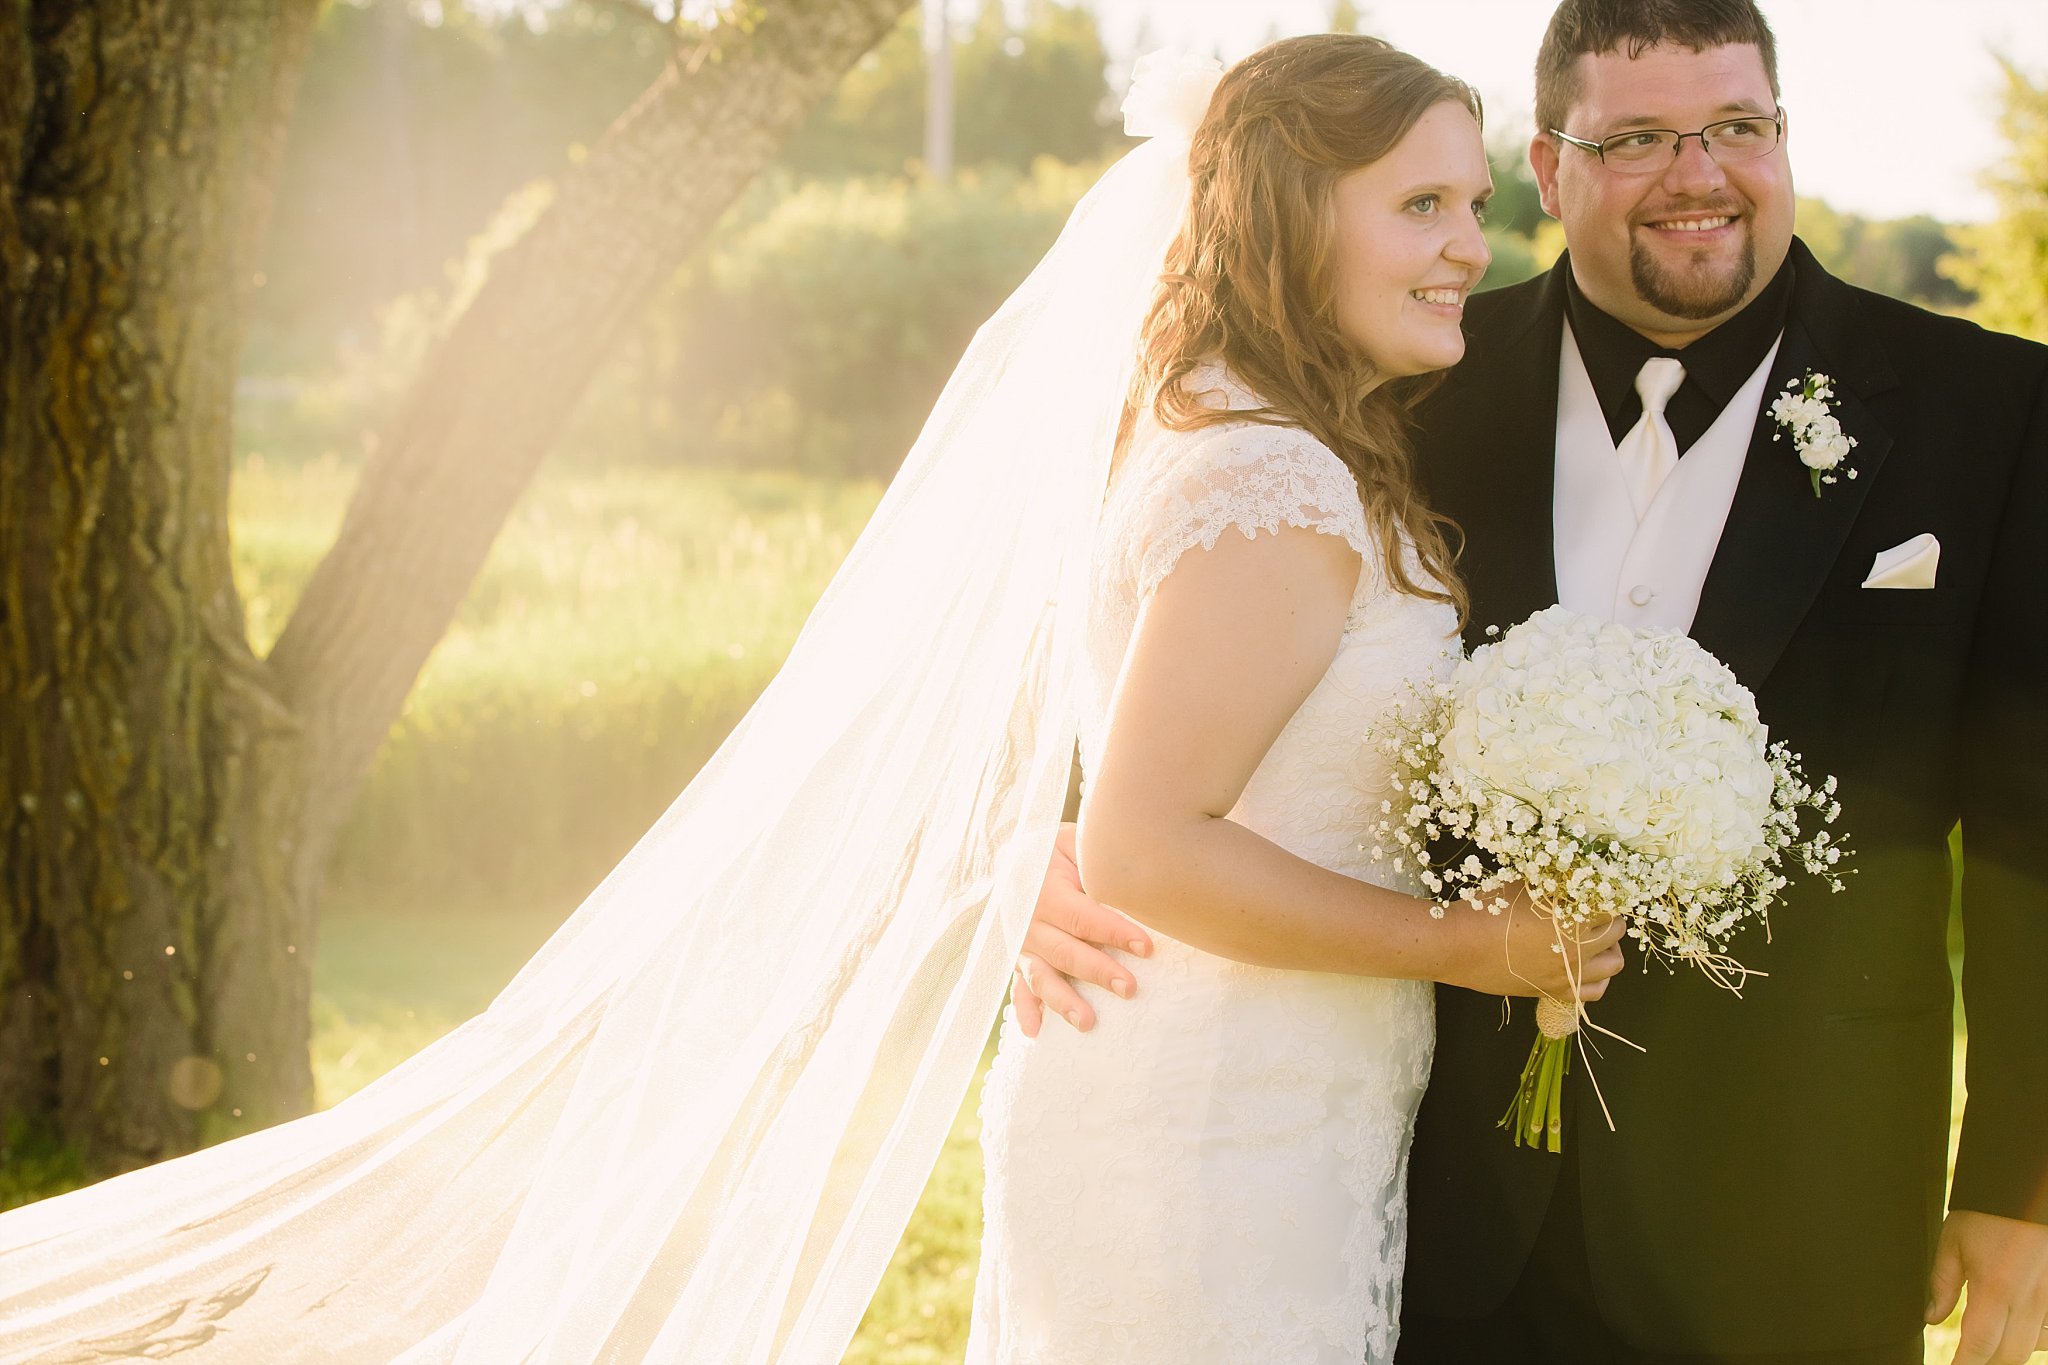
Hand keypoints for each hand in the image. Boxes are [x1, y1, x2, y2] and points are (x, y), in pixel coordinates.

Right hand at [1011, 823, 1152, 1036]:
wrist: (1015, 858)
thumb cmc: (1055, 852)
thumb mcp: (1072, 844)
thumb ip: (1094, 861)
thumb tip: (1132, 878)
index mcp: (1042, 890)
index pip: (1082, 916)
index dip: (1113, 932)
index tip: (1146, 947)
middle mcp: (1027, 922)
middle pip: (1065, 951)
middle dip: (1098, 971)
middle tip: (1130, 988)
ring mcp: (1021, 945)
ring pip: (1042, 977)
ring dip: (1063, 1001)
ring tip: (1087, 1023)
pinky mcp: (1018, 961)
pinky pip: (1019, 989)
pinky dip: (1025, 1011)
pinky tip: (1036, 1032)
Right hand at [1443, 882, 1626, 1003]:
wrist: (1460, 947)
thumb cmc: (1488, 911)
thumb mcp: (1523, 886)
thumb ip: (1553, 883)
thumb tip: (1571, 873)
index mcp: (1573, 919)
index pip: (1610, 904)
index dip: (1606, 892)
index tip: (1597, 886)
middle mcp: (1579, 949)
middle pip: (1617, 932)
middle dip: (1609, 917)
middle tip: (1594, 909)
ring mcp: (1569, 975)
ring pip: (1614, 964)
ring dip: (1609, 947)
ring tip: (1593, 937)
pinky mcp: (1556, 991)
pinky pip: (1595, 992)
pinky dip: (1598, 978)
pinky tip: (1585, 965)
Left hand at [1928, 1209, 2047, 1363]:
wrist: (2024, 1192)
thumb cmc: (1986, 1215)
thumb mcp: (1952, 1243)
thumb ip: (1942, 1284)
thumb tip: (1932, 1317)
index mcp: (1995, 1289)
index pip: (1980, 1345)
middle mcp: (2027, 1301)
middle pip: (2009, 1355)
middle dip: (1985, 1364)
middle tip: (1964, 1361)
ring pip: (2032, 1348)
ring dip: (2008, 1355)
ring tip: (1986, 1350)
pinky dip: (2035, 1340)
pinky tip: (2015, 1333)